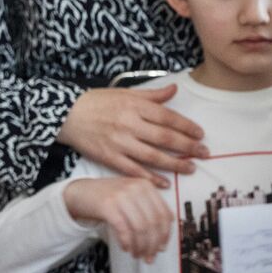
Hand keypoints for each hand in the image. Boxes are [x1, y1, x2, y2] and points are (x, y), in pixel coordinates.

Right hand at [58, 85, 207, 186]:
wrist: (67, 115)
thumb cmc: (98, 101)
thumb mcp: (126, 92)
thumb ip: (152, 95)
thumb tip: (175, 89)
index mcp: (135, 106)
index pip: (168, 117)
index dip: (187, 127)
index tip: (200, 134)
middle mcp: (129, 124)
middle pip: (165, 138)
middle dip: (188, 146)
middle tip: (204, 153)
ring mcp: (119, 142)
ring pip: (153, 156)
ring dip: (175, 163)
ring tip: (191, 168)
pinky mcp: (109, 158)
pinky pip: (134, 170)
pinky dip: (150, 178)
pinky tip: (165, 183)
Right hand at [63, 177, 172, 261]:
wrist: (80, 192)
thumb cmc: (109, 198)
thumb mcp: (132, 197)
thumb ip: (148, 210)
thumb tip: (163, 238)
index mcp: (146, 186)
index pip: (164, 213)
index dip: (165, 234)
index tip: (162, 247)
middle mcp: (136, 188)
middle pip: (153, 223)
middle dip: (153, 244)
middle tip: (150, 256)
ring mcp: (122, 196)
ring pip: (140, 228)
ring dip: (140, 246)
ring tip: (137, 255)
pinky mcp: (107, 205)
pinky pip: (123, 229)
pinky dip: (127, 242)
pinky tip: (126, 248)